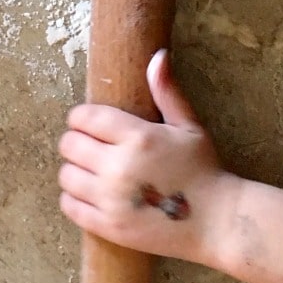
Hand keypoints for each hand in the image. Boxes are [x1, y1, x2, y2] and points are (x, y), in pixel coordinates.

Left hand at [58, 49, 238, 265]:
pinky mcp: (109, 227)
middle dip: (77, 141)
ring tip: (92, 170)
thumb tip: (158, 56)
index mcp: (137, 137)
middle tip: (92, 146)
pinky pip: (70, 206)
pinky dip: (74, 198)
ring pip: (66, 175)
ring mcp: (112, 200)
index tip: (91, 123)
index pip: (84, 117)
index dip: (82, 117)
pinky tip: (92, 193)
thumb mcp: (188, 125)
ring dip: (75, 169)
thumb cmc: (203, 169)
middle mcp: (119, 167)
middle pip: (69, 144)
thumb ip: (167, 90)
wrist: (216, 222)